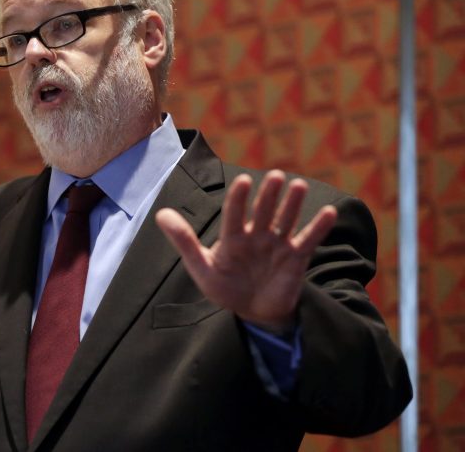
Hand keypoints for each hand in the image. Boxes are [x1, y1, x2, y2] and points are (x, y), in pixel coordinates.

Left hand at [155, 170, 336, 332]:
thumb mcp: (201, 268)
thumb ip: (184, 241)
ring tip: (297, 185)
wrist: (254, 313)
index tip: (244, 181)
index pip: (234, 214)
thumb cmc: (225, 288)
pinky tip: (328, 212)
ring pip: (286, 220)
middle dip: (269, 195)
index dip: (238, 199)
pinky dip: (318, 227)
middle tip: (275, 176)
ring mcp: (277, 245)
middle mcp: (256, 235)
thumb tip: (159, 213)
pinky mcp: (296, 258)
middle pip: (264, 211)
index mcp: (233, 237)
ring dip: (292, 204)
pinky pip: (308, 240)